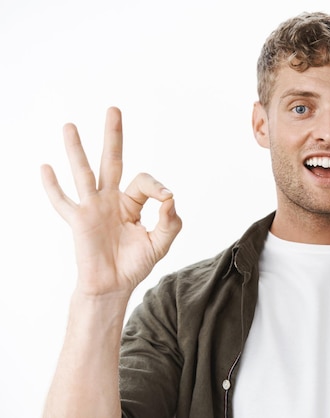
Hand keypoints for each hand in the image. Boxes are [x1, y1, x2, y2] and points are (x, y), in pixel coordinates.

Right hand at [41, 107, 181, 297]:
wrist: (113, 286)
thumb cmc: (135, 264)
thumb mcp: (161, 243)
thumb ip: (170, 221)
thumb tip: (170, 198)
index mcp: (131, 203)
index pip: (143, 181)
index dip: (157, 187)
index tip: (166, 199)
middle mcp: (110, 200)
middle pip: (111, 161)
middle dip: (113, 136)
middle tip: (114, 109)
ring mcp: (92, 208)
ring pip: (84, 173)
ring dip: (77, 150)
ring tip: (70, 125)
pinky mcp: (79, 222)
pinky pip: (63, 202)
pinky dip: (53, 186)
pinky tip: (45, 167)